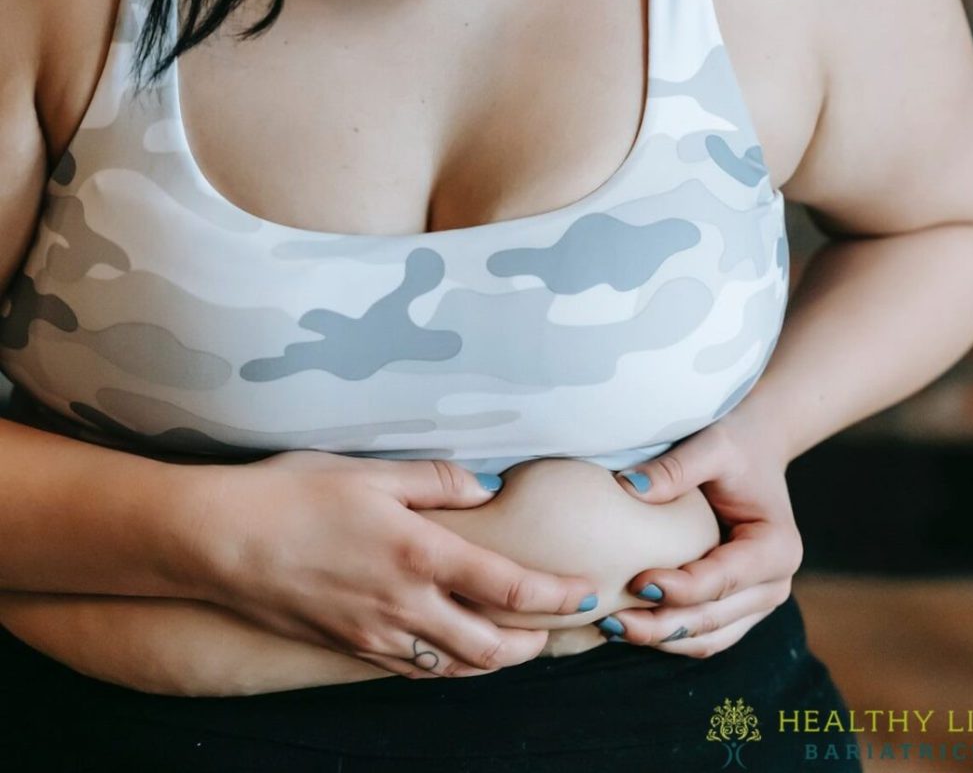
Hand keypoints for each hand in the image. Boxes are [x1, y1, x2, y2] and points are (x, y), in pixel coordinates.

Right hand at [186, 451, 597, 679]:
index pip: (508, 586)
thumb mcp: (370, 471)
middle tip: (555, 628)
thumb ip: (437, 479)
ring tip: (514, 644)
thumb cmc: (293, 495)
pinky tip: (450, 649)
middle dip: (533, 643)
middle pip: (490, 646)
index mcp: (419, 553)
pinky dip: (446, 665)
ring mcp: (374, 634)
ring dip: (493, 659)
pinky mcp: (347, 647)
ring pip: (453, 666)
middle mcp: (405, 604)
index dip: (556, 595)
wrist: (219, 541)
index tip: (585, 592)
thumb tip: (485, 486)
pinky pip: (411, 669)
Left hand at [594, 422, 801, 656]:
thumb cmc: (734, 445)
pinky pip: (704, 635)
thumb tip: (628, 489)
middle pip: (713, 619)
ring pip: (708, 637)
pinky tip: (628, 626)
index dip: (680, 588)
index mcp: (777, 547)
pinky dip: (669, 636)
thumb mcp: (711, 446)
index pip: (723, 580)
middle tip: (611, 619)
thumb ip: (675, 469)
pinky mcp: (738, 607)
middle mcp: (774, 584)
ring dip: (661, 638)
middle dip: (661, 625)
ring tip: (611, 628)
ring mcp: (759, 601)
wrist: (756, 450)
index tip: (636, 581)